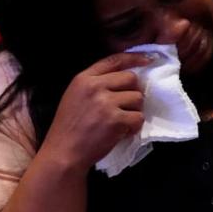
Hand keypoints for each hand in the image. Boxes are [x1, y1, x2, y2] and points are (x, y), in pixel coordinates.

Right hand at [42, 52, 149, 170]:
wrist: (64, 153)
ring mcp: (106, 103)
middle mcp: (95, 86)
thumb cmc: (68, 127)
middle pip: (131, 78)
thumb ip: (95, 84)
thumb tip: (125, 79)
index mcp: (84, 78)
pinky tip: (121, 133)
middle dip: (132, 92)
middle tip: (125, 106)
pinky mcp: (116, 120)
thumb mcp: (75, 96)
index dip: (134, 58)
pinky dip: (133, 127)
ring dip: (133, 111)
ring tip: (120, 122)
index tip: (148, 60)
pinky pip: (138, 117)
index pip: (114, 60)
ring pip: (137, 98)